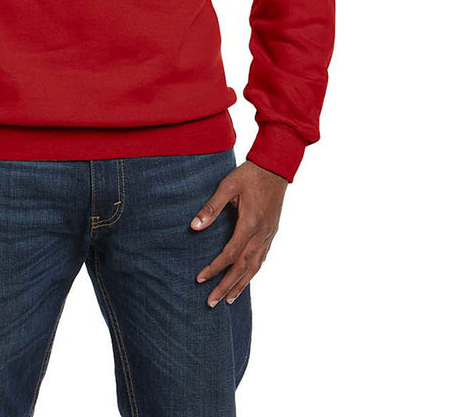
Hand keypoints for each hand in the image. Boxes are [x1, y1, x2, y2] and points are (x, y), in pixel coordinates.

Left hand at [189, 160, 286, 306]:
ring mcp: (269, 235)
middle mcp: (261, 234)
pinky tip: (245, 279)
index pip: (230, 254)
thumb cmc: (249, 175)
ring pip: (255, 267)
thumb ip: (211, 207)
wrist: (275, 167)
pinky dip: (252, 273)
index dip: (215, 268)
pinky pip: (261, 258)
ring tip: (228, 300)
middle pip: (243, 267)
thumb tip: (194, 227)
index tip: (200, 278)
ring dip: (240, 285)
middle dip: (226, 286)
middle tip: (211, 302)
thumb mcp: (227, 186)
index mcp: (250, 223)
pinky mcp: (271, 233)